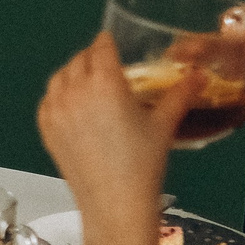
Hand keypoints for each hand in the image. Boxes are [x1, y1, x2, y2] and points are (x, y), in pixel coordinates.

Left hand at [37, 32, 195, 229]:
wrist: (114, 203)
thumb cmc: (140, 165)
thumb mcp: (164, 124)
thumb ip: (181, 94)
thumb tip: (197, 77)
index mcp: (104, 82)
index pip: (101, 47)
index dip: (107, 42)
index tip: (111, 41)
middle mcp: (75, 91)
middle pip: (79, 59)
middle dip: (92, 56)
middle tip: (104, 61)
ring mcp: (57, 111)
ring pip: (59, 77)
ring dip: (72, 73)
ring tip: (87, 79)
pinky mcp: (47, 130)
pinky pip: (47, 101)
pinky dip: (57, 95)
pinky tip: (69, 101)